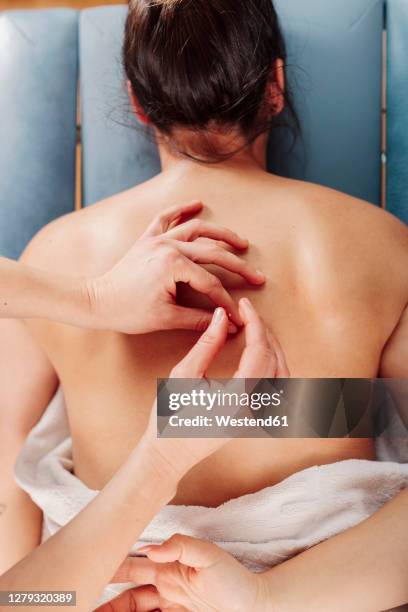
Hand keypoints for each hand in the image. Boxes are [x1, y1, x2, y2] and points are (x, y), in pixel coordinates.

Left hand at [86, 201, 264, 333]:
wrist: (97, 302)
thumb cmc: (128, 312)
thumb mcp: (167, 319)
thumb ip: (199, 320)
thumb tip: (226, 324)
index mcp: (174, 266)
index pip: (211, 284)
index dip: (227, 302)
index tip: (238, 316)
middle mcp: (169, 247)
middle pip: (213, 253)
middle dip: (238, 266)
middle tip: (257, 277)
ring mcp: (158, 239)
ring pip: (197, 230)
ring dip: (221, 233)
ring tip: (241, 242)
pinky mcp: (147, 239)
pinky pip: (166, 217)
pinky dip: (181, 209)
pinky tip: (197, 204)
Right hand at [98, 534, 267, 611]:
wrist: (257, 608)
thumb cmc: (235, 580)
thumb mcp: (209, 556)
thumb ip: (181, 546)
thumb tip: (152, 548)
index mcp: (168, 568)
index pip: (131, 567)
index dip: (110, 567)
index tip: (88, 569)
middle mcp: (163, 587)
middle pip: (124, 595)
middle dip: (103, 599)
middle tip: (81, 602)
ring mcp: (168, 607)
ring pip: (132, 611)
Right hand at [141, 297, 288, 480]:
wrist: (169, 454)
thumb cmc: (170, 416)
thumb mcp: (184, 375)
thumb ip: (207, 344)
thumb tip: (223, 316)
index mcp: (238, 399)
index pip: (259, 352)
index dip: (255, 323)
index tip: (245, 305)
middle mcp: (254, 410)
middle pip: (276, 362)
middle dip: (265, 333)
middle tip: (248, 314)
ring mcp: (258, 417)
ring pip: (283, 376)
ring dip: (273, 349)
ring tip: (256, 330)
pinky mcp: (255, 418)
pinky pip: (277, 388)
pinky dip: (275, 365)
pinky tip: (261, 353)